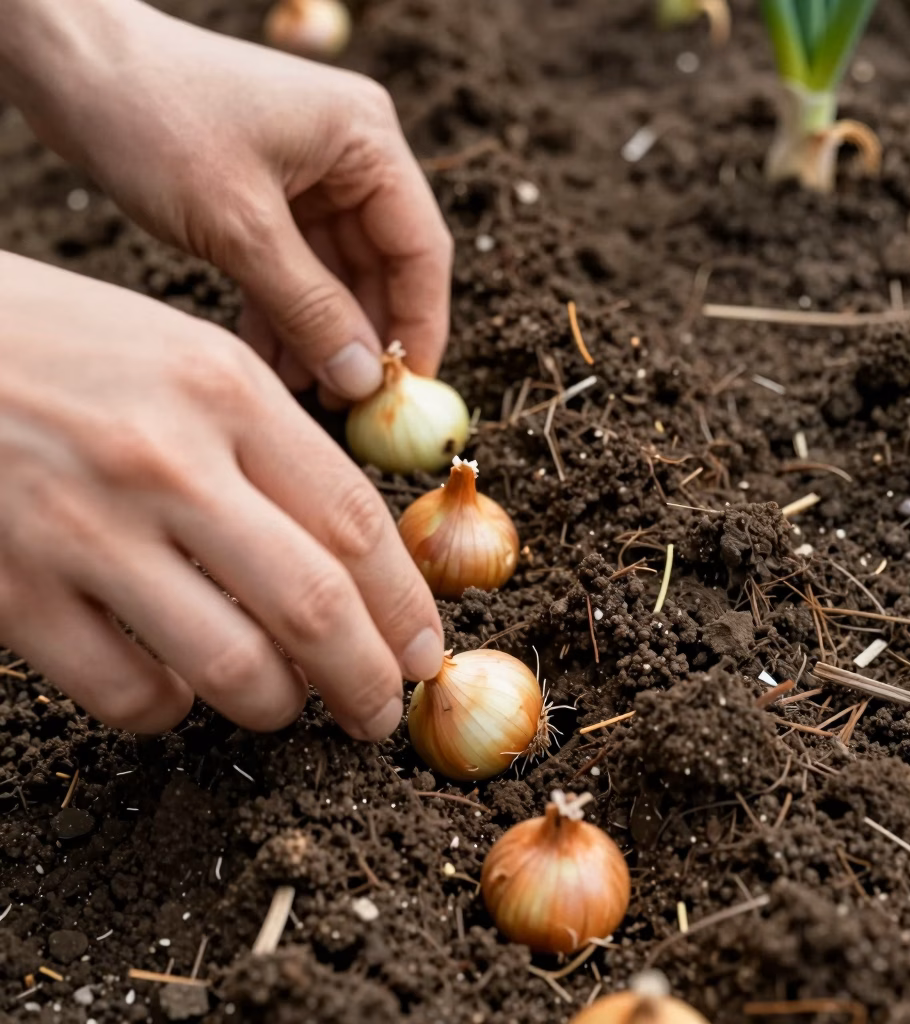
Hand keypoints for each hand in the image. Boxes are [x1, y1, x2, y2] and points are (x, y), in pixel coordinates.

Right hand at [0, 253, 443, 734]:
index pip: (355, 522)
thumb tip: (347, 557)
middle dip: (368, 682)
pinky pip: (129, 694)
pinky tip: (175, 687)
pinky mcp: (12, 590)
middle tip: (381, 715)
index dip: (406, 605)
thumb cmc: (65, 346)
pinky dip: (171, 709)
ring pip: (232, 667)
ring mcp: (82, 529)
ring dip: (278, 705)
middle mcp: (165, 461)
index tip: (427, 652)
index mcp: (224, 391)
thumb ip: (275, 448)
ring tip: (285, 702)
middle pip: (314, 607)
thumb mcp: (189, 358)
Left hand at [3, 0, 452, 400]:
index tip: (408, 393)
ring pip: (337, 277)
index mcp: (366, 141)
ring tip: (306, 394)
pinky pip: (297, 270)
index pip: (420, 249)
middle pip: (382, 268)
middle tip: (352, 407)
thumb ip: (310, 308)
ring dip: (323, 336)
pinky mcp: (272, 197)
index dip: (419, 326)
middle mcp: (351, 157)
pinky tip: (275, 364)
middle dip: (365, 340)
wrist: (68, 65)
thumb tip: (363, 381)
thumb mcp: (240, 226)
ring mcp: (312, 177)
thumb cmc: (153, 119)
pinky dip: (287, 315)